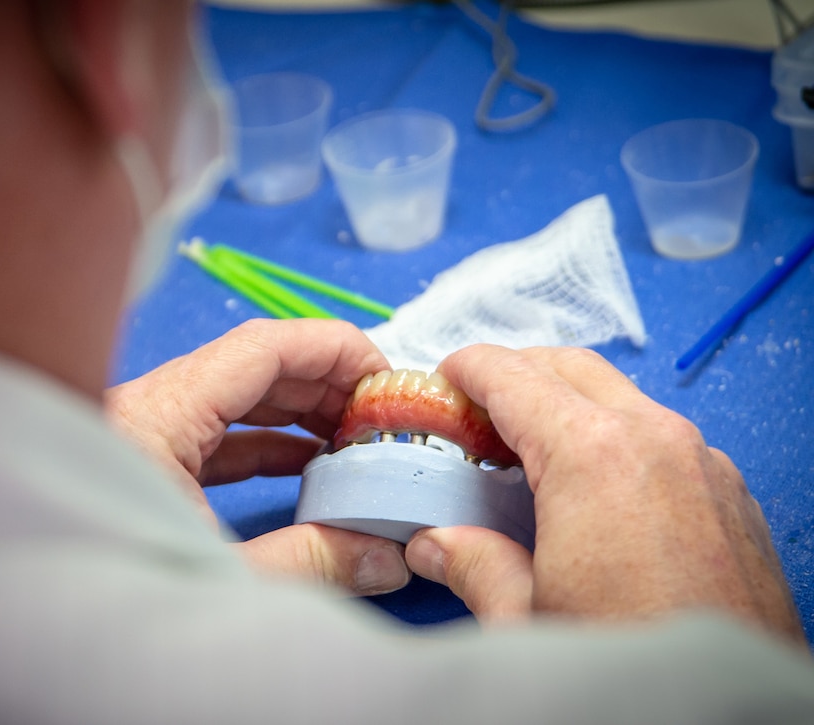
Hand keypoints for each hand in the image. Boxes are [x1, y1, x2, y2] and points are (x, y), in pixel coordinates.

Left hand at [106, 319, 409, 596]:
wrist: (20, 622)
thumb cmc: (97, 588)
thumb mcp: (219, 576)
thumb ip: (308, 563)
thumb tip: (385, 558)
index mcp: (156, 414)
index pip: (261, 346)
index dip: (333, 350)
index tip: (385, 373)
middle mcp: (145, 408)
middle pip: (252, 366)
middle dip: (324, 383)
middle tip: (380, 414)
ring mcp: (141, 432)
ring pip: (234, 399)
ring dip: (297, 413)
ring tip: (354, 438)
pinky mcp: (141, 461)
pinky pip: (215, 436)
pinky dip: (266, 444)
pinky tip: (307, 464)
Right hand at [404, 345, 805, 645]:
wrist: (734, 721)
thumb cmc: (635, 664)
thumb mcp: (525, 620)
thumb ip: (472, 565)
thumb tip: (434, 545)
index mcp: (593, 456)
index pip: (513, 376)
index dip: (467, 370)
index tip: (442, 381)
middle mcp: (656, 441)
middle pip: (569, 368)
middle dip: (515, 375)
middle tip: (474, 414)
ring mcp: (703, 464)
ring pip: (620, 398)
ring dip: (566, 406)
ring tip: (525, 455)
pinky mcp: (729, 495)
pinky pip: (661, 437)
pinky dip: (615, 438)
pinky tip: (589, 493)